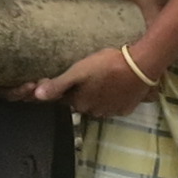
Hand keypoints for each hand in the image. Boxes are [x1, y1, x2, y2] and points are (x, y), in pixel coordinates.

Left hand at [23, 45, 163, 118]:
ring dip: (97, 94)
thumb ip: (58, 85)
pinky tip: (114, 84)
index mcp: (81, 103)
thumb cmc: (106, 66)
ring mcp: (112, 112)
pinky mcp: (126, 108)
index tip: (69, 77)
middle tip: (86, 74)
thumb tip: (37, 96)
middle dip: (81, 91)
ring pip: (98, 104)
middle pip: (82, 102)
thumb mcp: (78, 71)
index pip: (66, 98)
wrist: (140, 67)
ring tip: (101, 77)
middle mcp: (95, 112)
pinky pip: (114, 104)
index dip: (64, 88)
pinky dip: (112, 96)